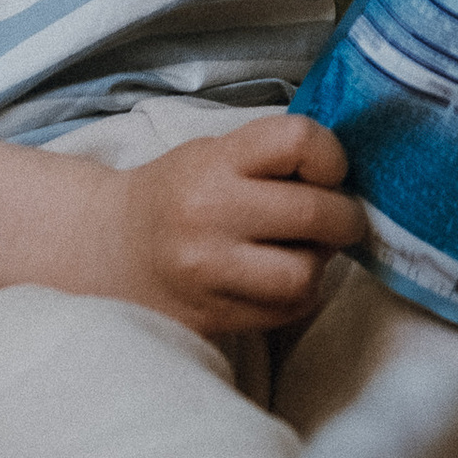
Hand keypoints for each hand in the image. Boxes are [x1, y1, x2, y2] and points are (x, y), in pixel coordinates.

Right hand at [104, 113, 364, 334]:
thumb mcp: (215, 152)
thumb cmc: (175, 192)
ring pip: (304, 274)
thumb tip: (348, 172)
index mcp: (214, 162)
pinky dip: (298, 294)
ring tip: (305, 249)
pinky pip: (287, 310)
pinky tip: (280, 275)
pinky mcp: (211, 316)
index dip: (331, 155)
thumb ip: (274, 155)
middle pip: (315, 213)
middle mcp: (209, 215)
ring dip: (320, 261)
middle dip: (345, 215)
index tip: (329, 169)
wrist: (108, 250)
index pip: (298, 141)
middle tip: (339, 215)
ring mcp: (208, 273)